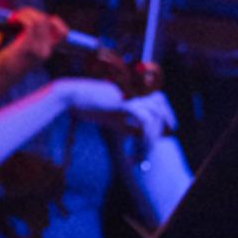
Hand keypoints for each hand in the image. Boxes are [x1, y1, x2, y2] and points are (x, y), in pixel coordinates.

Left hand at [0, 9, 67, 91]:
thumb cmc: (9, 66)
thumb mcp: (26, 54)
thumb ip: (32, 41)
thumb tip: (32, 22)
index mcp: (47, 52)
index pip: (63, 33)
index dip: (55, 21)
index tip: (38, 17)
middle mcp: (46, 50)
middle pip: (47, 20)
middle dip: (32, 12)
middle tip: (18, 15)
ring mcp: (37, 49)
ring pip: (39, 20)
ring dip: (26, 13)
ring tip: (14, 17)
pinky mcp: (26, 47)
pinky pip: (29, 24)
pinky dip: (21, 17)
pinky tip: (12, 20)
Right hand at [57, 79, 177, 152]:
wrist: (71, 96)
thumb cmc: (87, 105)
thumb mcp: (111, 117)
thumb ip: (127, 124)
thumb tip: (140, 135)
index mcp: (131, 92)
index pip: (157, 98)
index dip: (166, 112)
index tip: (167, 128)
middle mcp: (132, 92)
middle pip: (160, 102)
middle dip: (166, 120)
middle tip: (164, 137)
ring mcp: (127, 96)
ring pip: (154, 112)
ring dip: (155, 131)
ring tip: (148, 145)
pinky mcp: (122, 103)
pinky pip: (143, 118)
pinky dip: (147, 132)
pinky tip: (142, 143)